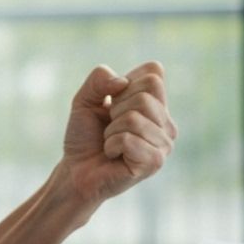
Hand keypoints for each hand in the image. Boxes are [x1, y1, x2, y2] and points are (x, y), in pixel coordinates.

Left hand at [55, 61, 176, 217]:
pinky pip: (128, 139)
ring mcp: (164, 144)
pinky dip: (111, 144)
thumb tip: (122, 82)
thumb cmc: (85, 136)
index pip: (153, 74)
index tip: (113, 103)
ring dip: (111, 130)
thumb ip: (99, 79)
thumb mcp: (85, 98)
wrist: (76, 170)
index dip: (124, 85)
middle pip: (144, 96)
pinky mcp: (155, 162)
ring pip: (134, 118)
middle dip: (116, 109)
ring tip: (111, 143)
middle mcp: (166, 123)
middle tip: (110, 127)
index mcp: (157, 104)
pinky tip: (113, 155)